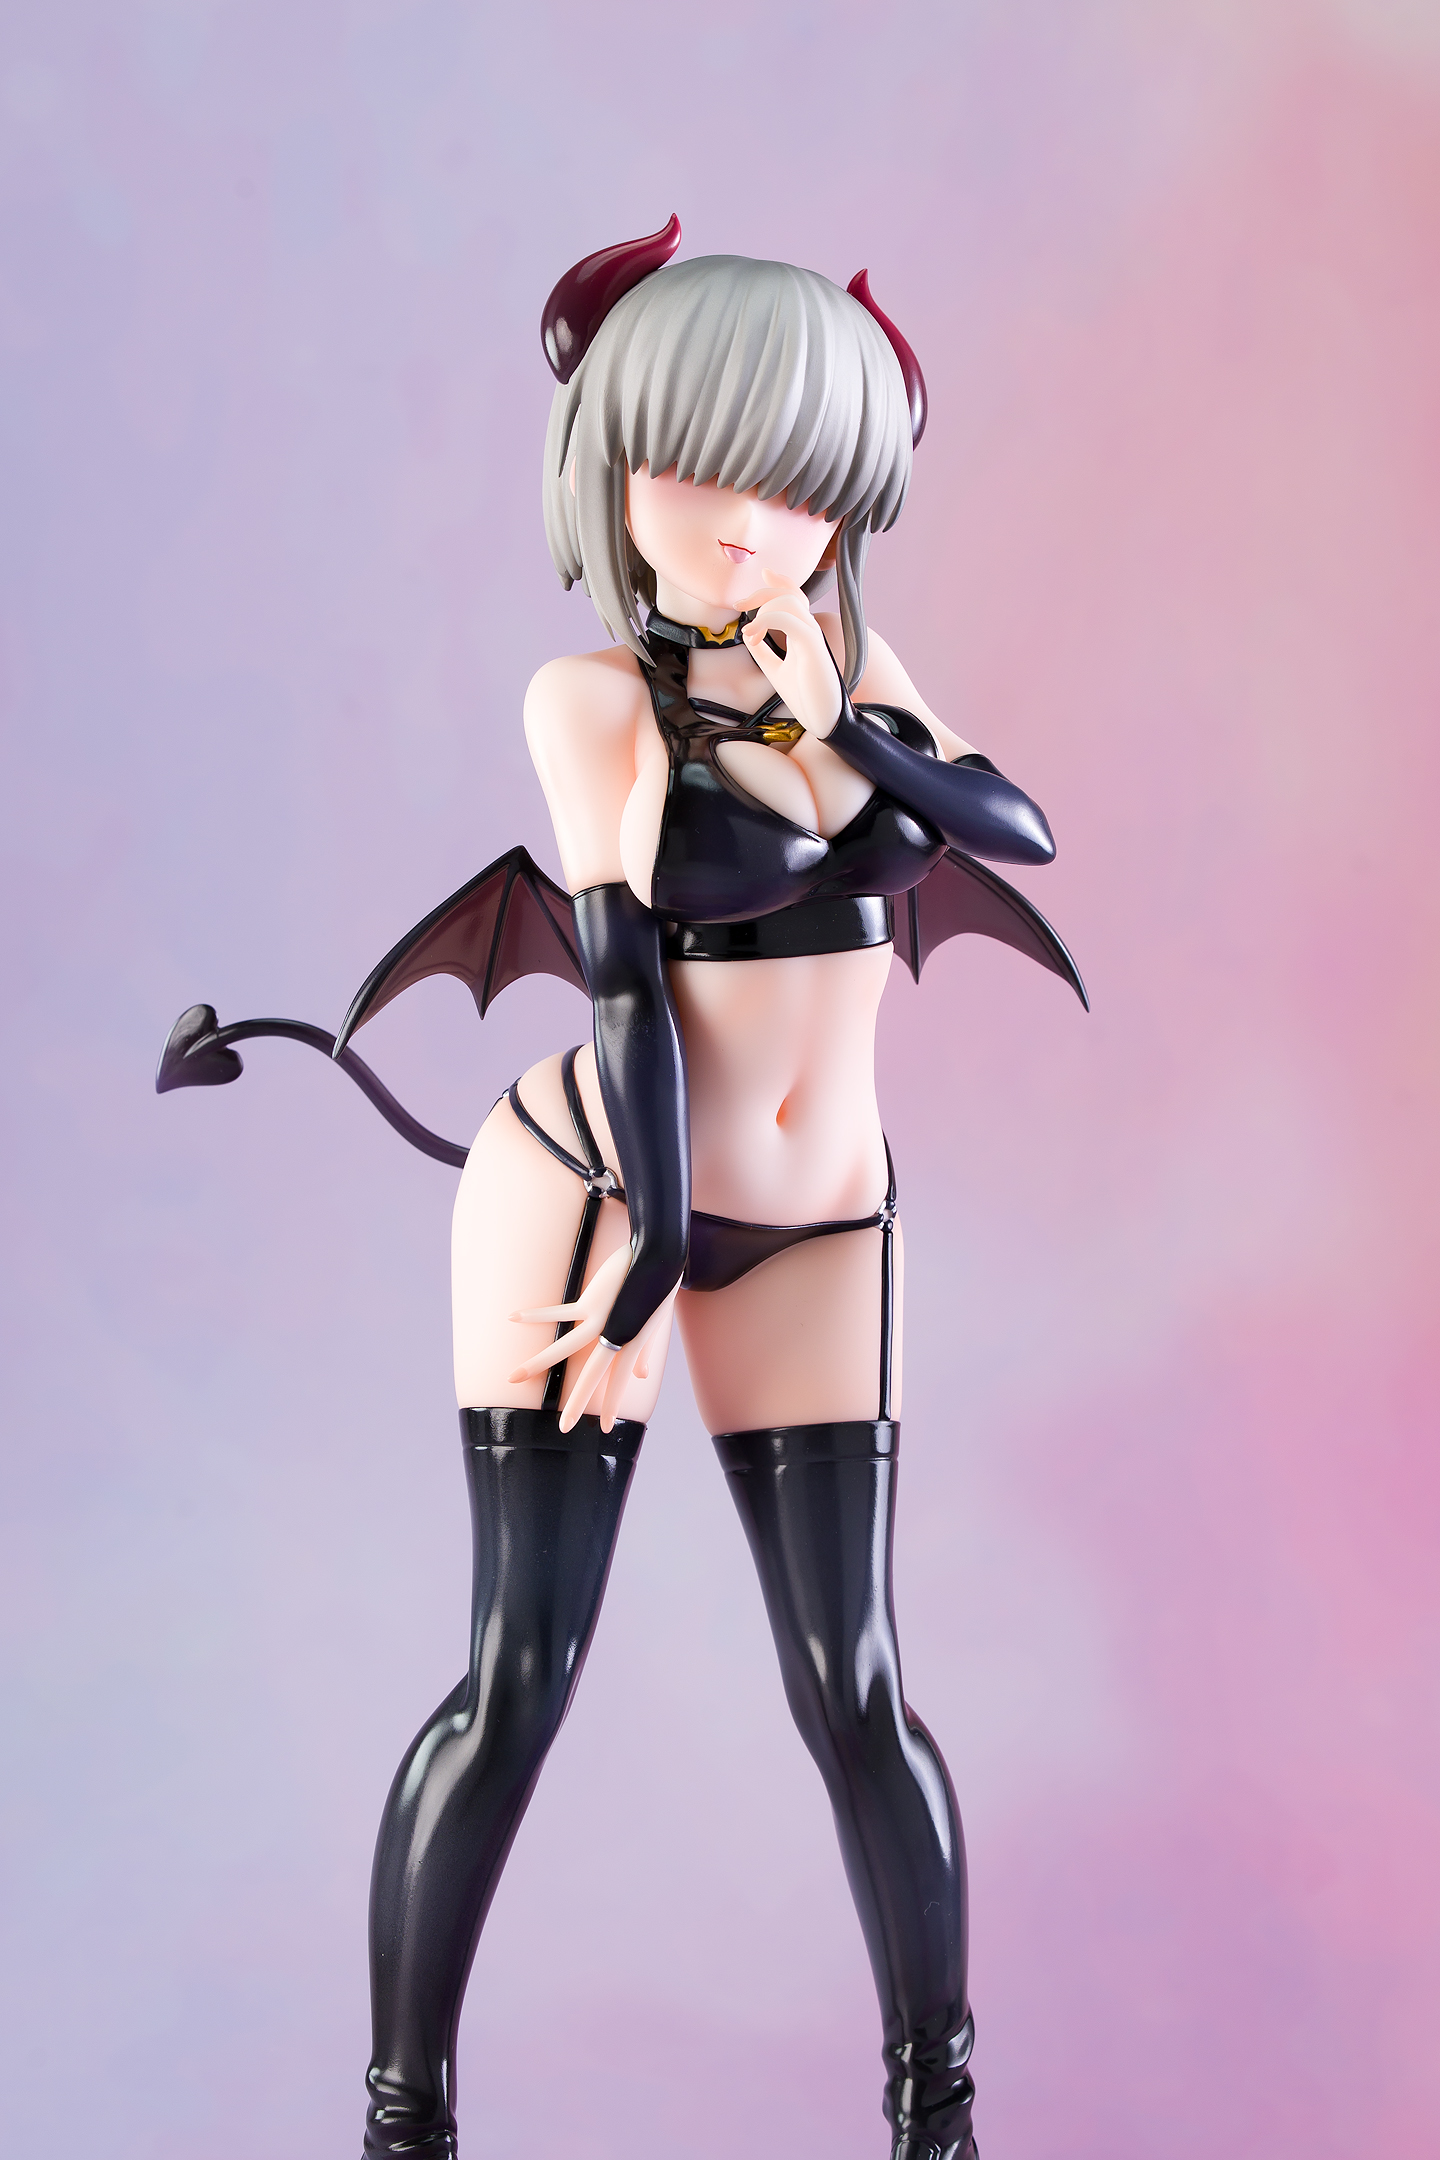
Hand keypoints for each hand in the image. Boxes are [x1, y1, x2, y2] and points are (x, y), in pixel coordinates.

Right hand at [508, 1245, 665, 1432]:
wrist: (659, 1258)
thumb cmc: (656, 1288)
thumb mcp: (652, 1324)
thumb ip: (642, 1351)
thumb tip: (641, 1376)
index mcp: (631, 1343)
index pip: (619, 1381)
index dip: (612, 1404)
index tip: (605, 1428)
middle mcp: (615, 1336)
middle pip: (592, 1376)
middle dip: (578, 1404)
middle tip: (564, 1428)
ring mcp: (601, 1320)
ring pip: (565, 1349)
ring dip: (537, 1364)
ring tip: (514, 1377)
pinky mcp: (590, 1302)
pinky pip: (557, 1312)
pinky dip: (535, 1315)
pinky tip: (513, 1318)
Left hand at [740, 571, 841, 736]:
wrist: (824, 721)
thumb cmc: (806, 697)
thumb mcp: (775, 671)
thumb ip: (763, 652)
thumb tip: (747, 634)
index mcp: (803, 633)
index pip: (794, 596)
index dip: (777, 583)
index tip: (756, 584)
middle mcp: (810, 630)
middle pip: (789, 593)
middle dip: (761, 593)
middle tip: (739, 604)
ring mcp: (813, 637)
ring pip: (789, 602)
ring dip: (763, 611)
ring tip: (751, 634)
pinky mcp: (813, 647)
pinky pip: (790, 619)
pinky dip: (768, 621)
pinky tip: (754, 638)